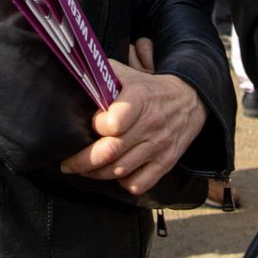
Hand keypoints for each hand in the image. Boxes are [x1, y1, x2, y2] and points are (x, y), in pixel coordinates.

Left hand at [61, 55, 205, 196]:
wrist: (189, 100)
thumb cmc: (148, 88)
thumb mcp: (128, 73)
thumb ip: (103, 75)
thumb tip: (75, 80)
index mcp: (139, 98)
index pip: (113, 122)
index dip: (96, 126)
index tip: (89, 125)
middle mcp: (150, 123)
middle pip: (110, 151)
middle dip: (82, 161)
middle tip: (68, 163)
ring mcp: (159, 146)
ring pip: (120, 171)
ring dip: (96, 174)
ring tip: (84, 169)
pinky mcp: (165, 163)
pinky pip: (138, 184)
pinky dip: (122, 183)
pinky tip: (115, 173)